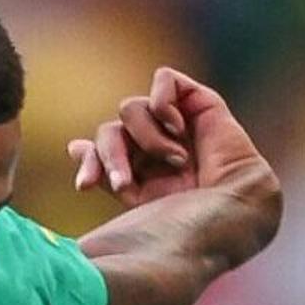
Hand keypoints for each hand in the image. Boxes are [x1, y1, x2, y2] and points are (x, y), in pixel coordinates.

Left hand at [69, 66, 264, 205]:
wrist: (230, 214)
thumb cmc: (187, 224)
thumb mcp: (136, 202)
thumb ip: (107, 174)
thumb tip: (73, 145)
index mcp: (140, 170)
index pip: (98, 151)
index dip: (90, 163)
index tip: (85, 186)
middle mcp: (154, 144)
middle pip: (110, 131)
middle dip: (113, 158)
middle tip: (125, 186)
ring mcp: (176, 123)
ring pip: (131, 108)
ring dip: (146, 139)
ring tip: (174, 162)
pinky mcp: (198, 101)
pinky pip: (164, 80)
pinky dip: (163, 103)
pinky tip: (177, 128)